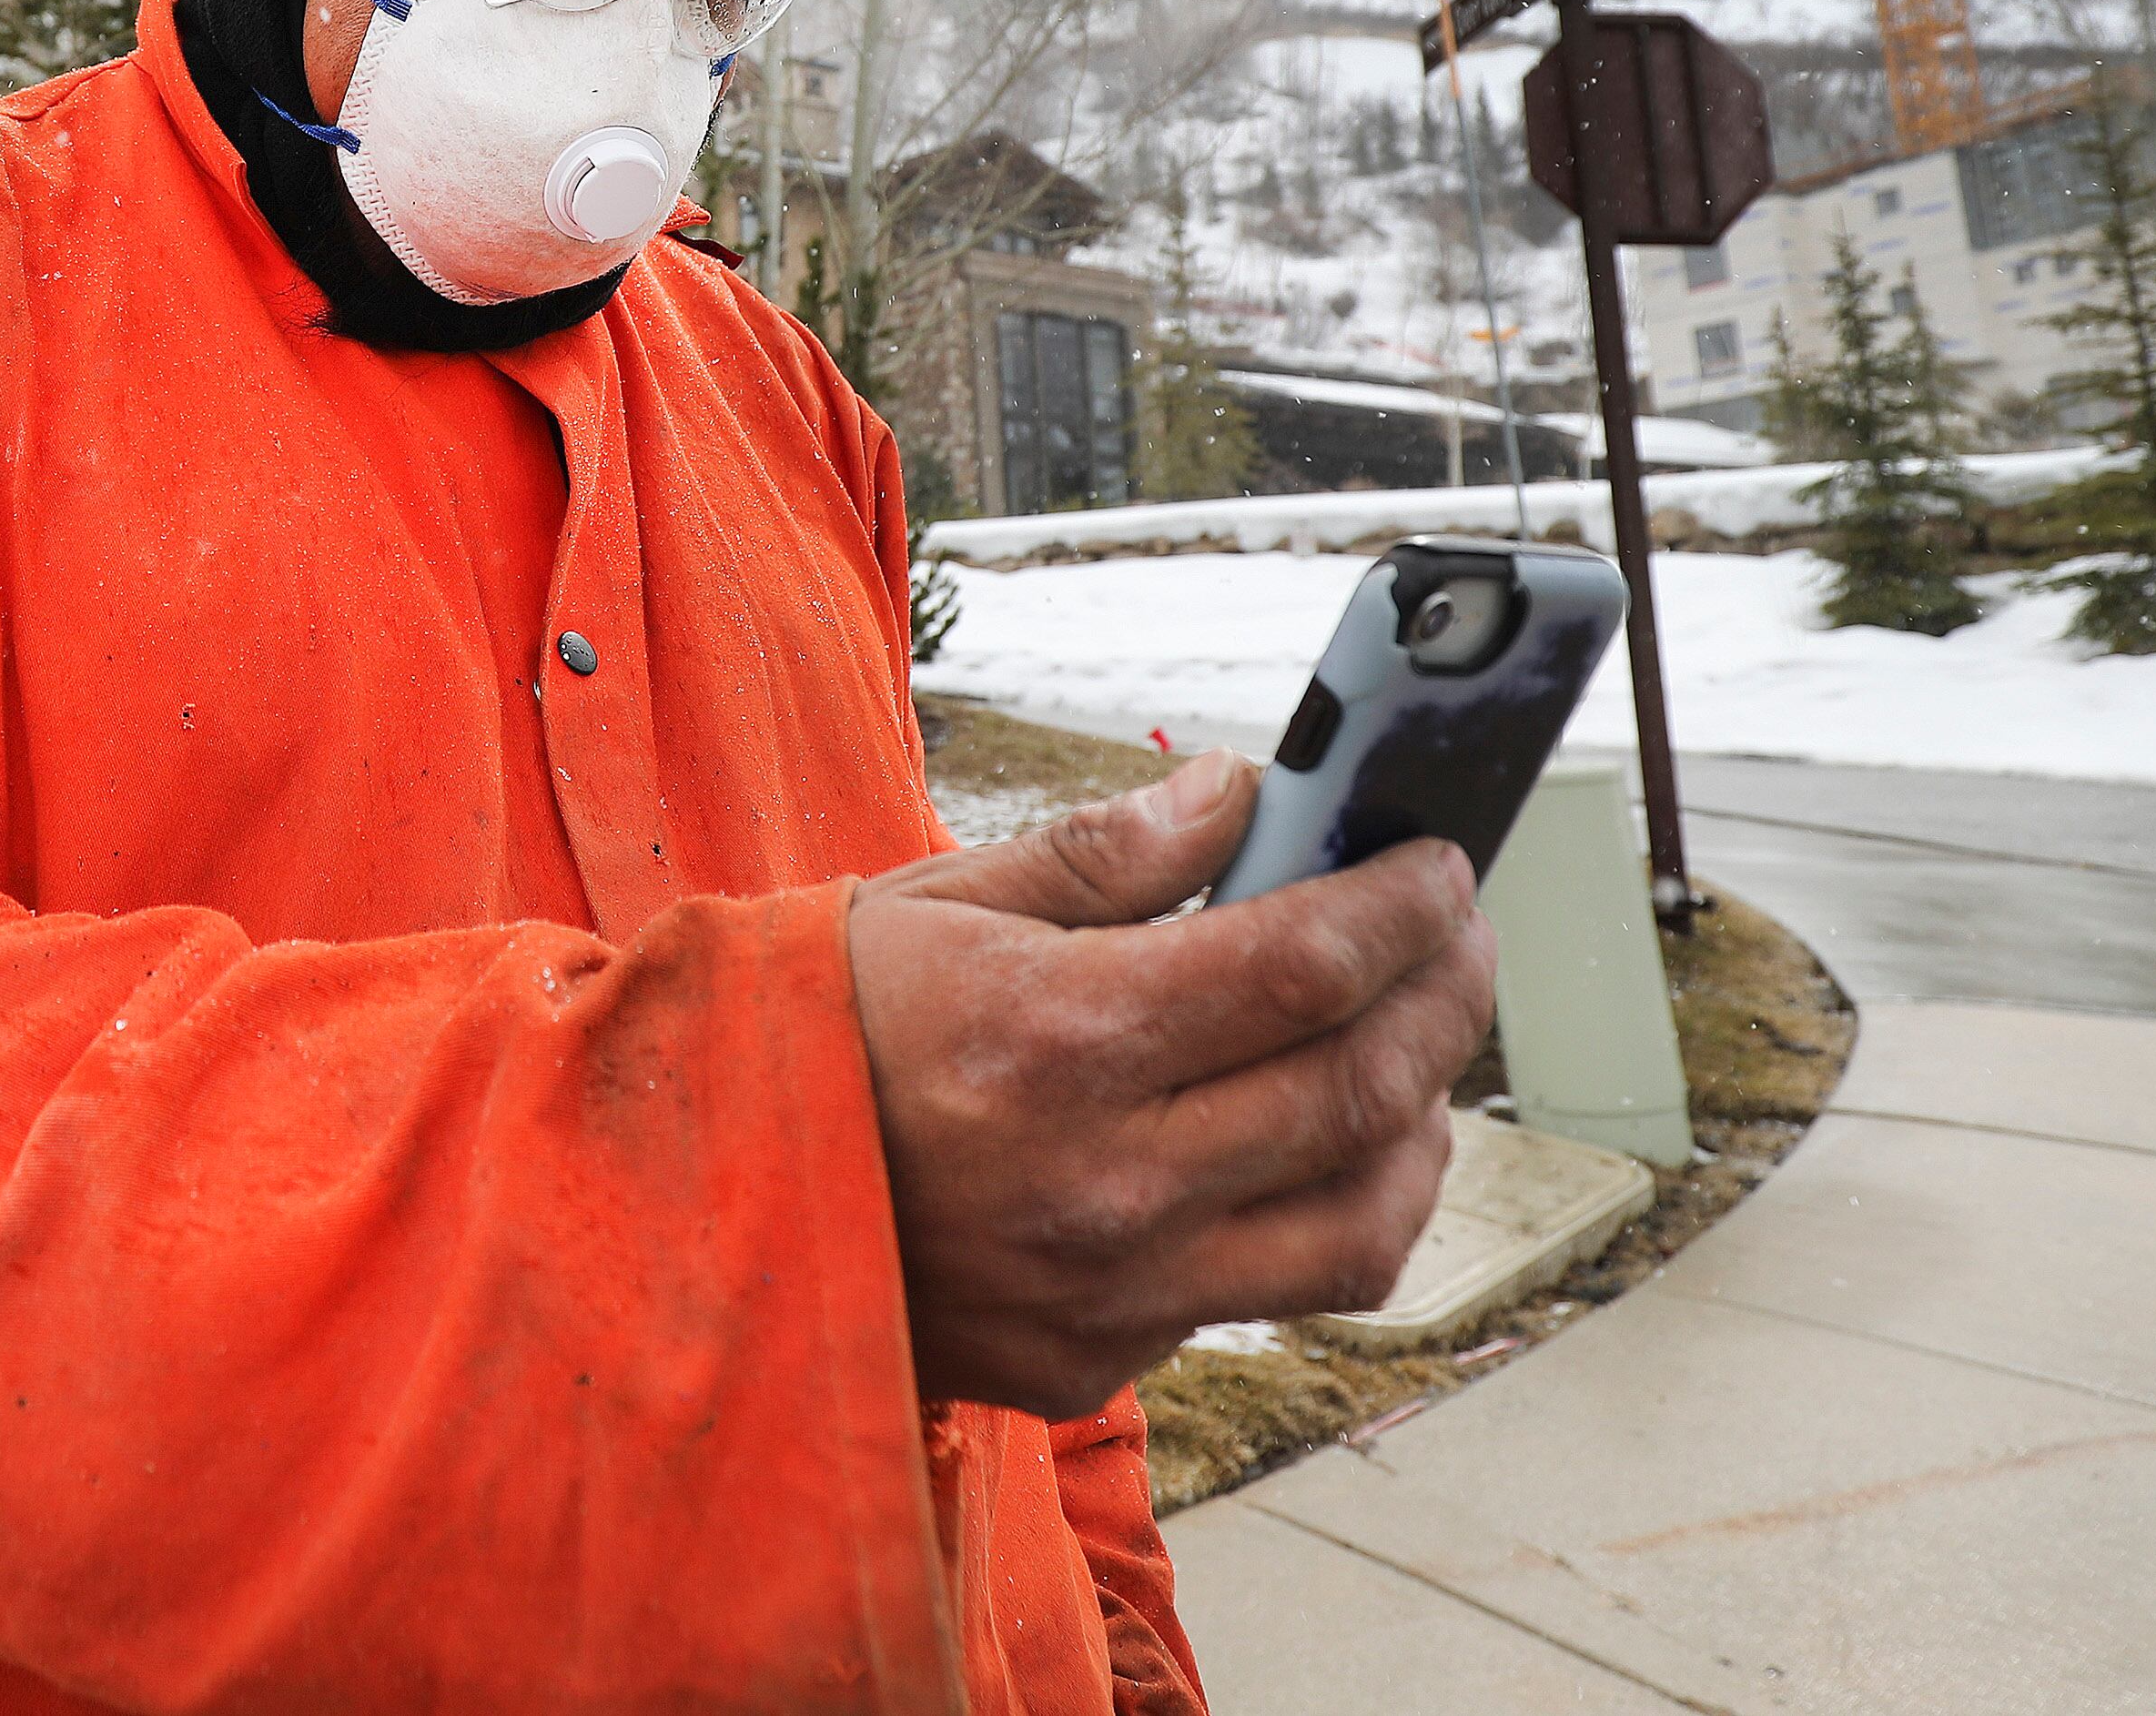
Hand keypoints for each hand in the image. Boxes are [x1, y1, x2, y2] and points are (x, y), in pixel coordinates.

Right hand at [845, 750, 1497, 1417]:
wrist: (693, 1211)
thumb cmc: (815, 1034)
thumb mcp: (934, 902)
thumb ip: (1103, 852)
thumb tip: (1242, 795)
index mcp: (1061, 1036)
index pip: (1308, 961)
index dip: (1407, 905)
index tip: (1439, 865)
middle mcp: (1106, 1178)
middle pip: (1362, 1088)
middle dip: (1447, 996)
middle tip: (1461, 938)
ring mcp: (1112, 1289)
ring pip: (1359, 1224)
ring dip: (1423, 1127)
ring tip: (1418, 1055)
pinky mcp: (1100, 1360)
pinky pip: (1270, 1293)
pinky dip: (1328, 1214)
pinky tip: (1317, 1148)